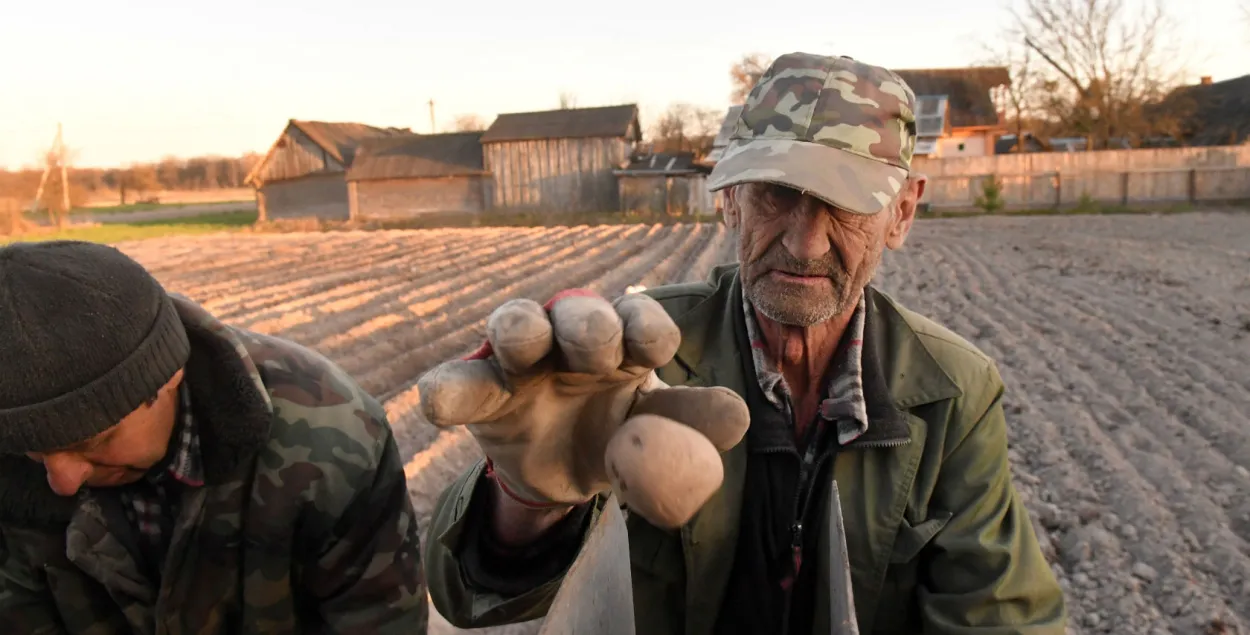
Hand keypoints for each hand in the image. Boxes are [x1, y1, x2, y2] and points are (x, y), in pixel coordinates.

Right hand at [417, 289, 749, 528]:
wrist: (563, 472)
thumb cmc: (620, 432)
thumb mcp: (659, 435)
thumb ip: (692, 425)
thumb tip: (739, 416)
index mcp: (628, 344)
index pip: (641, 321)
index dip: (646, 328)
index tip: (651, 353)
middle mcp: (574, 339)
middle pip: (578, 310)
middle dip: (588, 323)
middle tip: (596, 351)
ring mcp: (521, 361)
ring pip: (515, 324)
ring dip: (520, 327)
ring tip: (520, 343)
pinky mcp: (480, 393)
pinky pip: (455, 382)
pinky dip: (445, 388)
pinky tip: (436, 404)